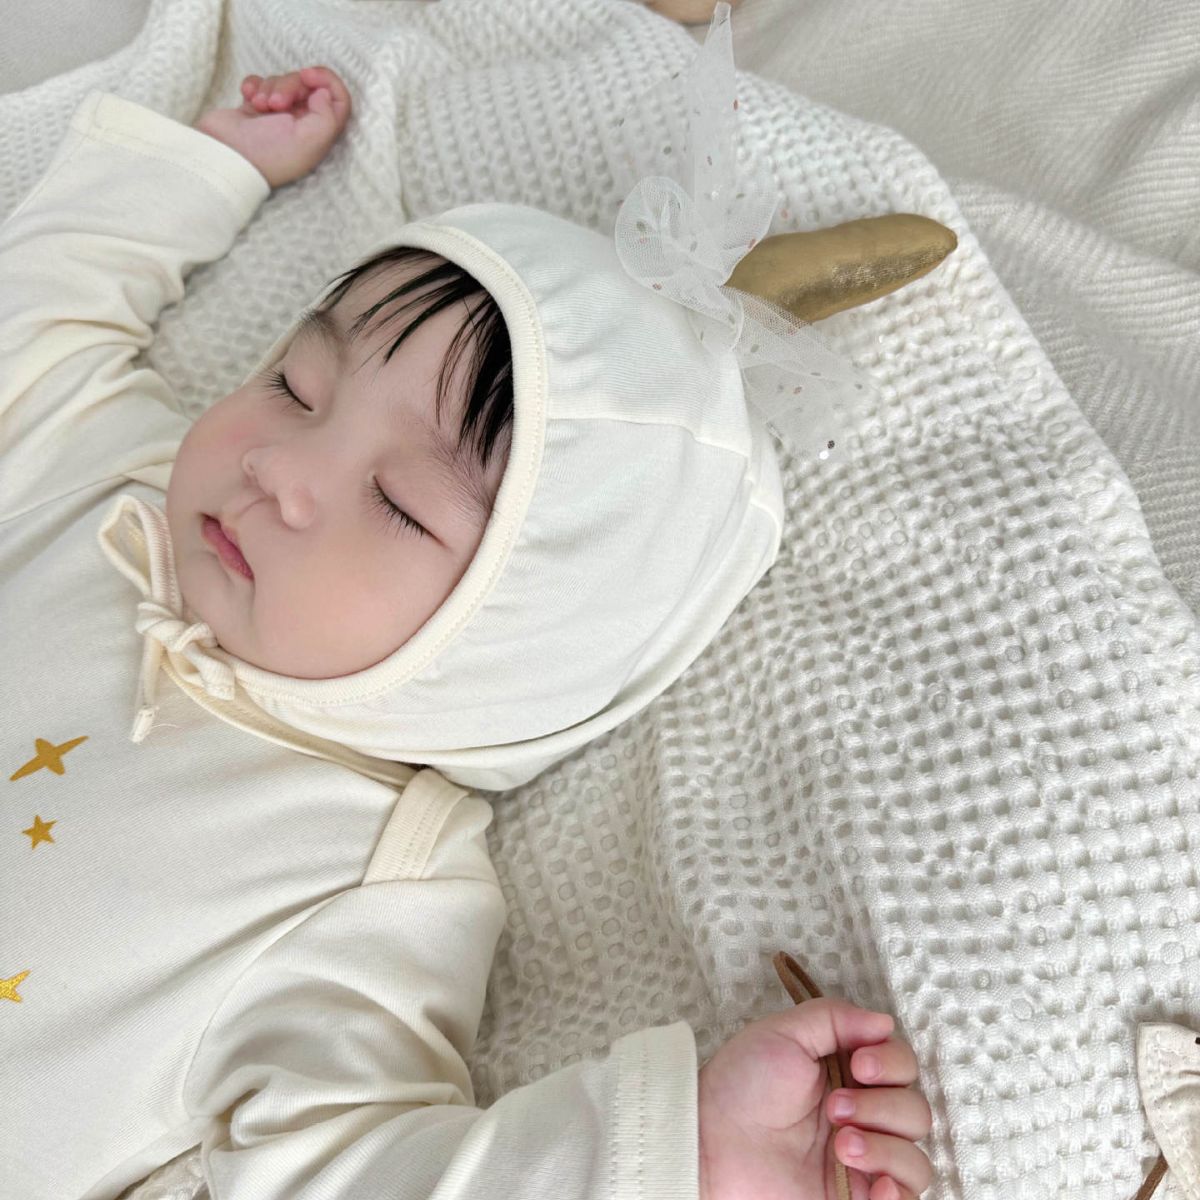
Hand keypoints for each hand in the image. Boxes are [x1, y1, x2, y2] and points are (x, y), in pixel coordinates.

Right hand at [192, 66, 351, 187]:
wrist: (226, 156)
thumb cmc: (270, 153)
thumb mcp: (309, 140)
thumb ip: (328, 116)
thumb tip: (324, 93)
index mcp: (319, 135)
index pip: (338, 100)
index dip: (327, 81)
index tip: (308, 75)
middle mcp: (301, 125)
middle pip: (307, 86)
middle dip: (290, 85)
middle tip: (276, 103)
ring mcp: (277, 116)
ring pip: (282, 82)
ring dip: (270, 88)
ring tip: (260, 106)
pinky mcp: (254, 108)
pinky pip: (260, 83)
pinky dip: (254, 85)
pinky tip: (248, 97)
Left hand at [698, 997, 932, 1199]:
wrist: (710, 1141)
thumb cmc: (740, 1085)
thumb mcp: (784, 1034)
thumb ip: (834, 1018)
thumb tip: (884, 1022)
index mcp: (849, 1074)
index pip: (903, 1066)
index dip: (892, 1063)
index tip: (860, 1064)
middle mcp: (863, 1116)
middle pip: (915, 1112)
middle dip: (881, 1106)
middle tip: (833, 1108)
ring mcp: (862, 1161)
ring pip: (916, 1159)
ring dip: (885, 1148)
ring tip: (840, 1145)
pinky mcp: (854, 1199)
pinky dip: (897, 1193)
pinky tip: (871, 1183)